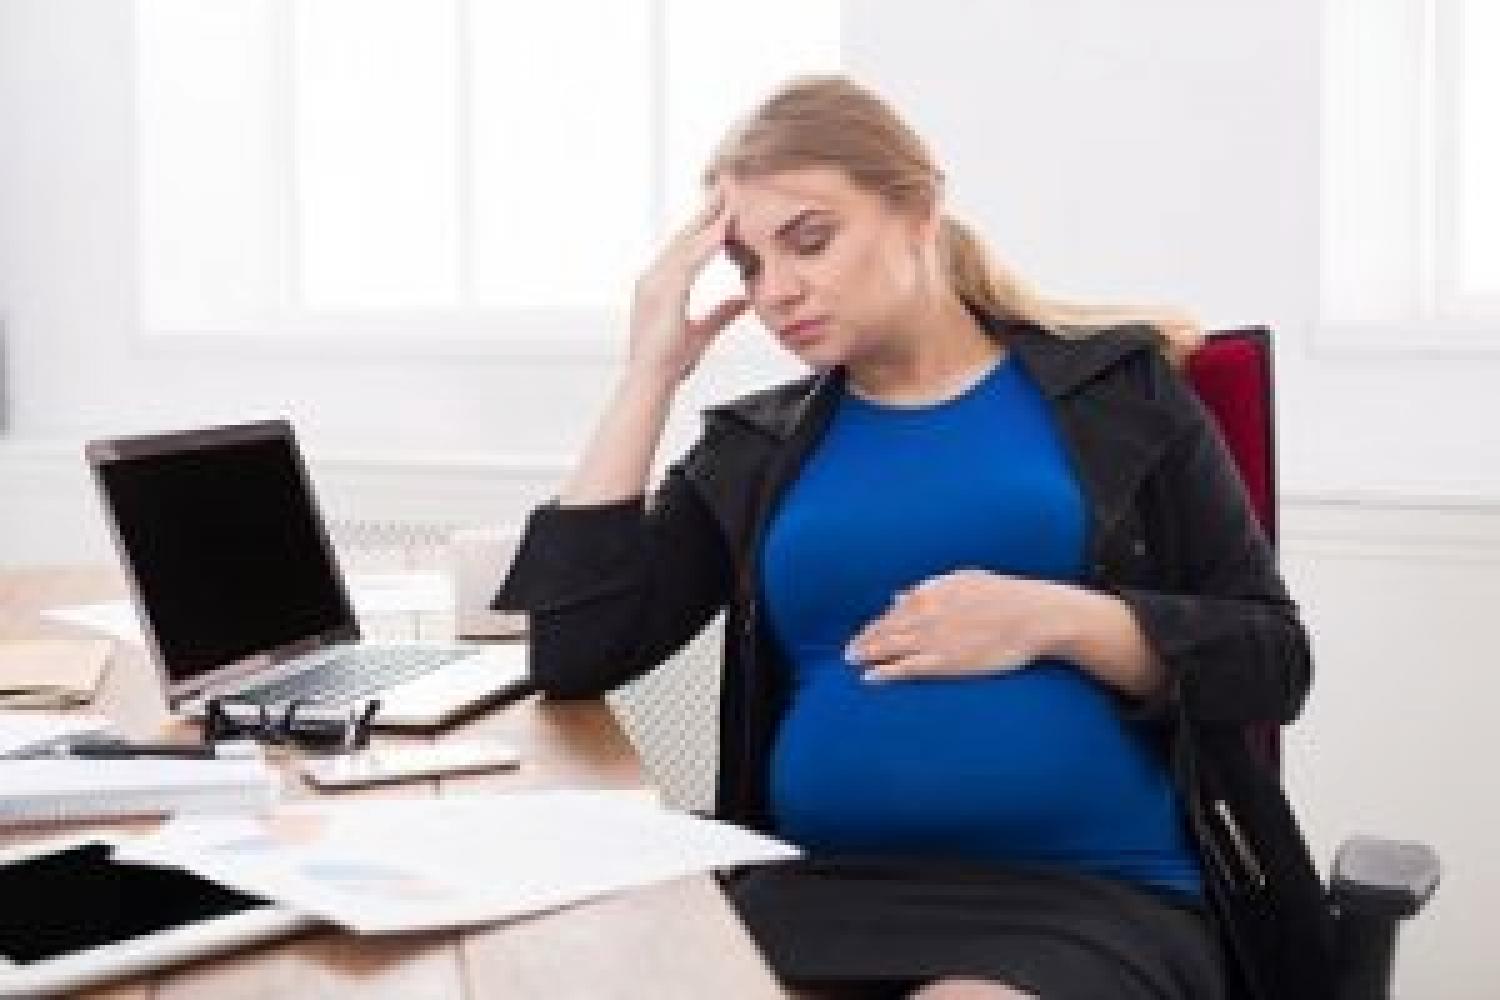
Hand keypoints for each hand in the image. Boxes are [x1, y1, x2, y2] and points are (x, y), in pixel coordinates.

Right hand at [627, 183, 748, 384]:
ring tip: (729, 196)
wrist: (651, 383)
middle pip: (683, 236)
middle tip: (726, 184)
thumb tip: (743, 299)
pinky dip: (706, 244)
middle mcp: (653, 278)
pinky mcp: (663, 294)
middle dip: (706, 210)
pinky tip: (723, 230)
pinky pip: (687, 262)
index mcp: (660, 285)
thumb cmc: (669, 363)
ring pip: (686, 243)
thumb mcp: (704, 331)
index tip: (724, 204)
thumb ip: (723, 313)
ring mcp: (654, 284)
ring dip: (708, 219)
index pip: (686, 247)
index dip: (705, 224)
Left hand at [844, 569, 1074, 681]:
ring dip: (866, 656)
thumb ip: (929, 588)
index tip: (864, 633)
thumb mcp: (965, 581)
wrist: (1034, 616)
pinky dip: (883, 673)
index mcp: (930, 592)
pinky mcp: (943, 662)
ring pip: (887, 648)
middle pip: (884, 629)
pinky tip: (869, 679)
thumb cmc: (1006, 596)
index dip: (875, 624)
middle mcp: (924, 613)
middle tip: (849, 653)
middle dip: (863, 641)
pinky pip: (904, 669)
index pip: (892, 611)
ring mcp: (932, 638)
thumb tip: (898, 596)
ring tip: (852, 663)